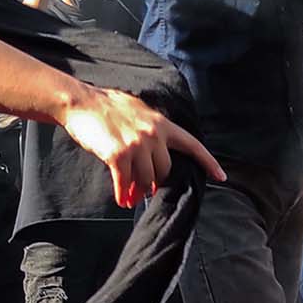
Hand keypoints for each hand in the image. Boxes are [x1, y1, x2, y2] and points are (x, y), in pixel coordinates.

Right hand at [59, 85, 223, 207]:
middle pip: (165, 170)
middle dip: (156, 182)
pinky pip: (125, 183)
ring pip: (146, 180)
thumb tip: (159, 149)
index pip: (192, 145)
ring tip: (130, 197)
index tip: (221, 177)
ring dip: (137, 192)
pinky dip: (123, 194)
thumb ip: (153, 128)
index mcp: (162, 123)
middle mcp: (153, 134)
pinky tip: (121, 199)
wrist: (81, 103)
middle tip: (145, 190)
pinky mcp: (118, 155)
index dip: (208, 162)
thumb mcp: (139, 111)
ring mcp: (136, 145)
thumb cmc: (107, 106)